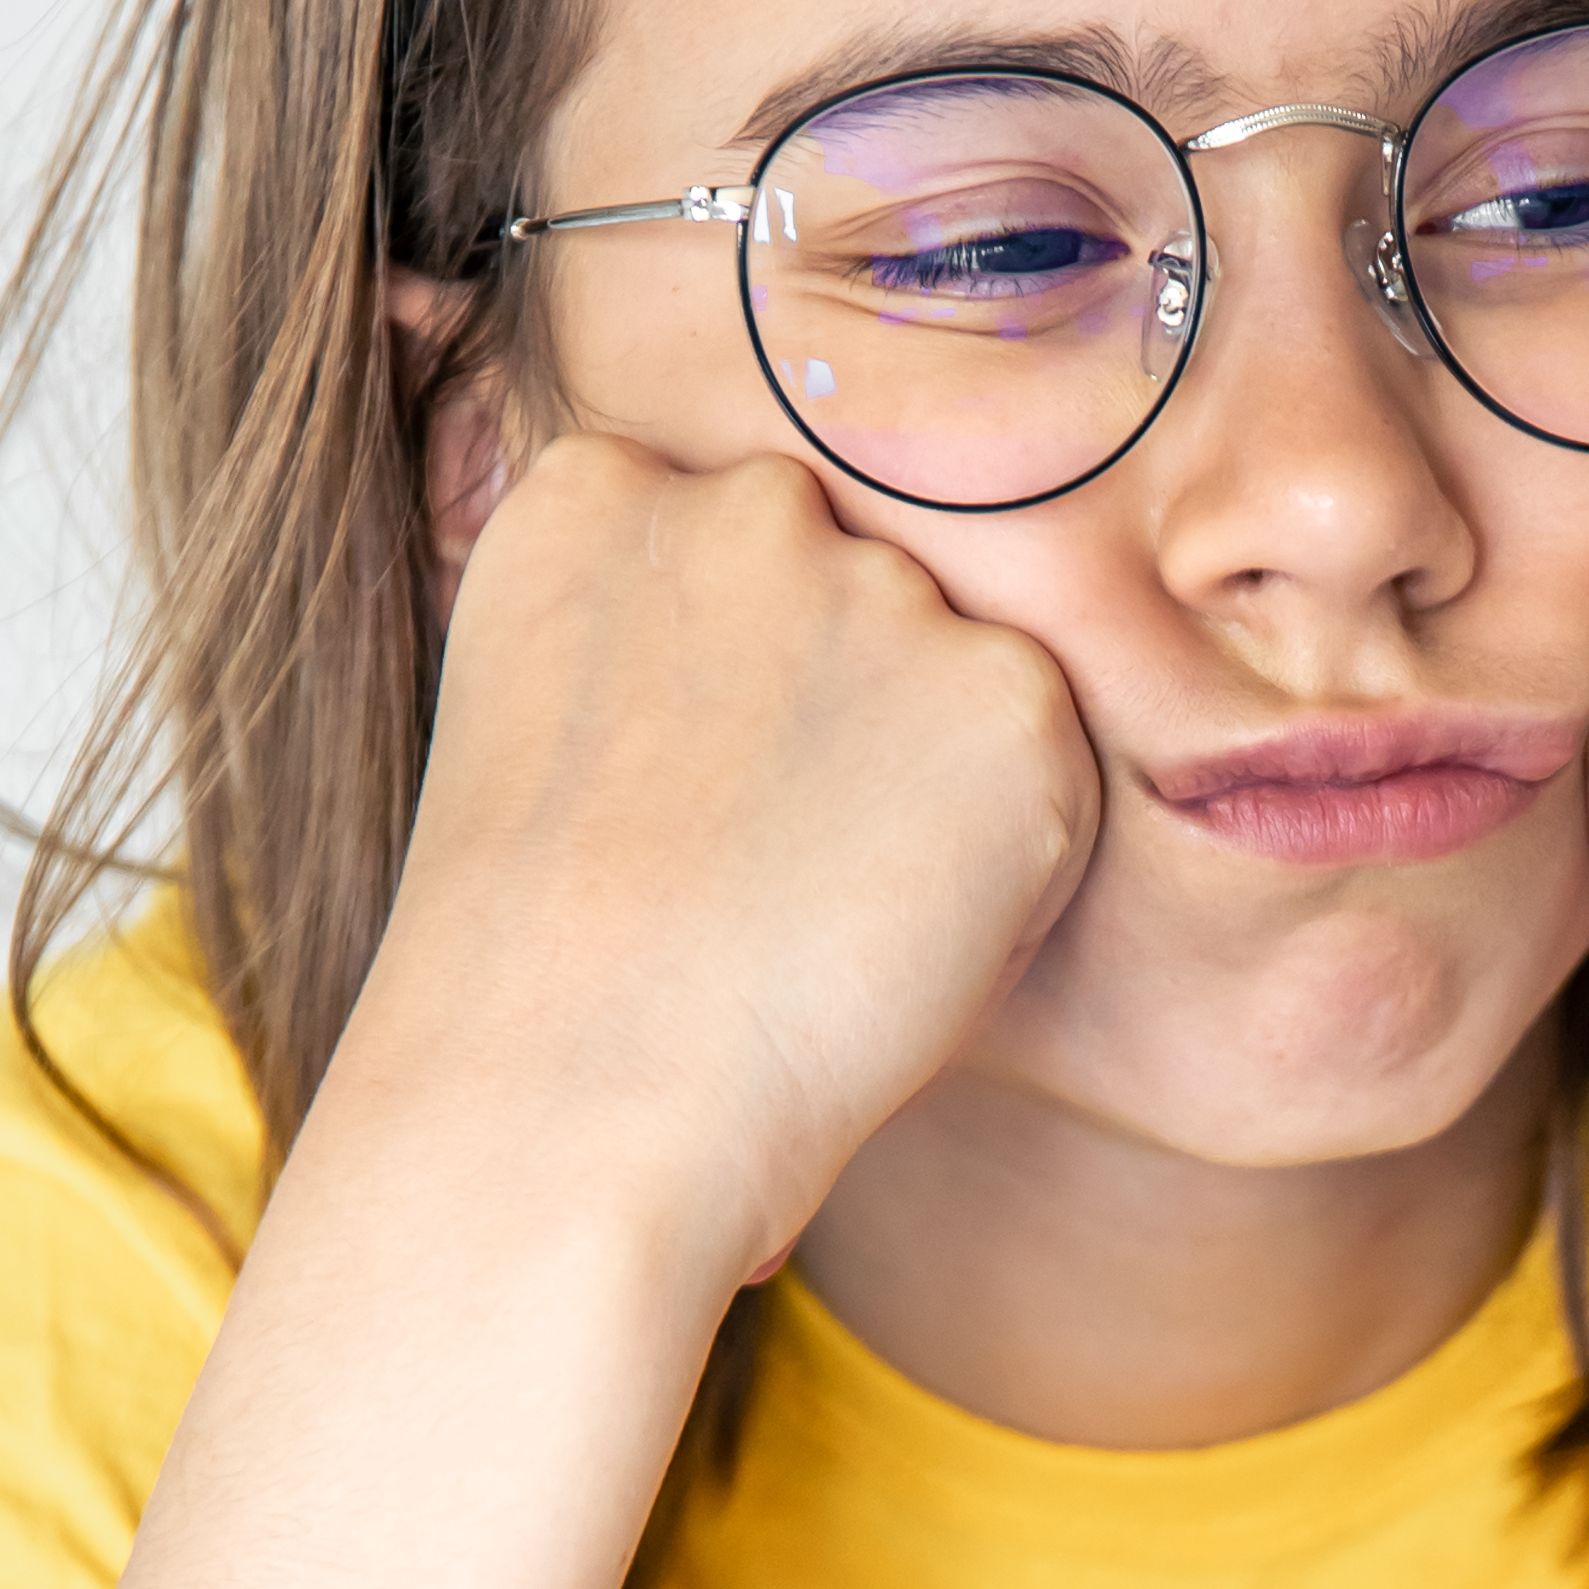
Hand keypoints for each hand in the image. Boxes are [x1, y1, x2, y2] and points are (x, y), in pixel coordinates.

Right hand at [354, 437, 1099, 1290]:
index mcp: (597, 496)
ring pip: (960, 685)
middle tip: (767, 877)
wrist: (570, 1092)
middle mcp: (745, 503)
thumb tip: (770, 684)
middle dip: (846, 718)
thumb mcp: (543, 735)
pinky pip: (1049, 779)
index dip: (731, 696)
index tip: (685, 804)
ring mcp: (884, 588)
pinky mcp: (1008, 694)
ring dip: (931, 793)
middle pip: (858, 595)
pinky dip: (1010, 874)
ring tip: (819, 922)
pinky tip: (892, 946)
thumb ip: (653, 648)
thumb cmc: (540, 977)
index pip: (724, 549)